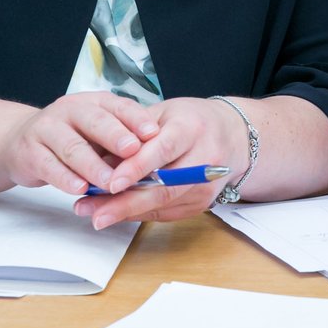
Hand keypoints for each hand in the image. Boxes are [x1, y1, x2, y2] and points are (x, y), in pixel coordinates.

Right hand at [0, 91, 158, 195]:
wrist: (18, 140)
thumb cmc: (70, 136)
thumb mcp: (96, 131)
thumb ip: (120, 139)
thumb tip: (154, 155)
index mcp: (93, 102)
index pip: (118, 106)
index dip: (136, 118)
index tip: (154, 132)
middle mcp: (70, 110)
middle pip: (95, 122)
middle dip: (116, 136)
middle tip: (133, 151)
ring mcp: (46, 129)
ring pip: (73, 147)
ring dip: (93, 166)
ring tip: (110, 182)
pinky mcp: (29, 152)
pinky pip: (49, 166)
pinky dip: (66, 179)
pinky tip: (80, 189)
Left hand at [72, 97, 247, 228]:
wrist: (234, 136)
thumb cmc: (191, 120)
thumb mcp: (163, 113)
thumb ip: (133, 133)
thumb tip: (95, 159)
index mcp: (192, 128)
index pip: (163, 150)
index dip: (137, 168)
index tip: (110, 183)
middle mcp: (205, 160)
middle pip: (164, 187)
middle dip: (125, 203)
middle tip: (93, 212)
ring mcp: (206, 186)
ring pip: (162, 205)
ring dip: (125, 212)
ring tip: (93, 213)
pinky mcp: (202, 204)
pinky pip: (165, 213)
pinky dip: (138, 213)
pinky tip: (115, 212)